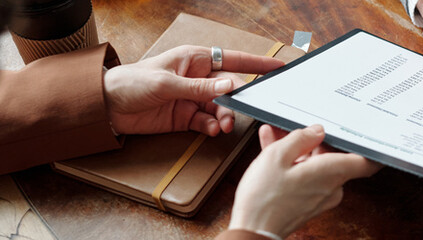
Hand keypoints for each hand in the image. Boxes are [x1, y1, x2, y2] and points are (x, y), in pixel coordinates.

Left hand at [104, 45, 284, 135]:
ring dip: (224, 117)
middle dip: (236, 102)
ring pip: (221, 107)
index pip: (233, 59)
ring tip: (221, 126)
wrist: (105, 107)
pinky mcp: (186, 116)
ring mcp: (193, 98)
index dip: (257, 63)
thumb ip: (200, 88)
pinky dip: (212, 126)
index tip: (278, 67)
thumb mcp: (166, 84)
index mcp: (195, 60)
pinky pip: (208, 121)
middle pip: (230, 89)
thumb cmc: (130, 83)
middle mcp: (198, 78)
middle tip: (234, 114)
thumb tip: (229, 87)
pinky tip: (211, 129)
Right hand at [230, 124, 381, 236]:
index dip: (369, 147)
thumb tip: (316, 131)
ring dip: (298, 150)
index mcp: (332, 173)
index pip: (367, 162)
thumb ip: (300, 138)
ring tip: (276, 135)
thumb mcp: (277, 155)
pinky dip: (292, 164)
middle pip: (334, 157)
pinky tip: (273, 149)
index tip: (367, 135)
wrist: (252, 231)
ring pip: (315, 165)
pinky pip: (305, 177)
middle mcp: (331, 187)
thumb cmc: (264, 197)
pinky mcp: (308, 203)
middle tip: (299, 127)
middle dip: (316, 141)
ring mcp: (320, 197)